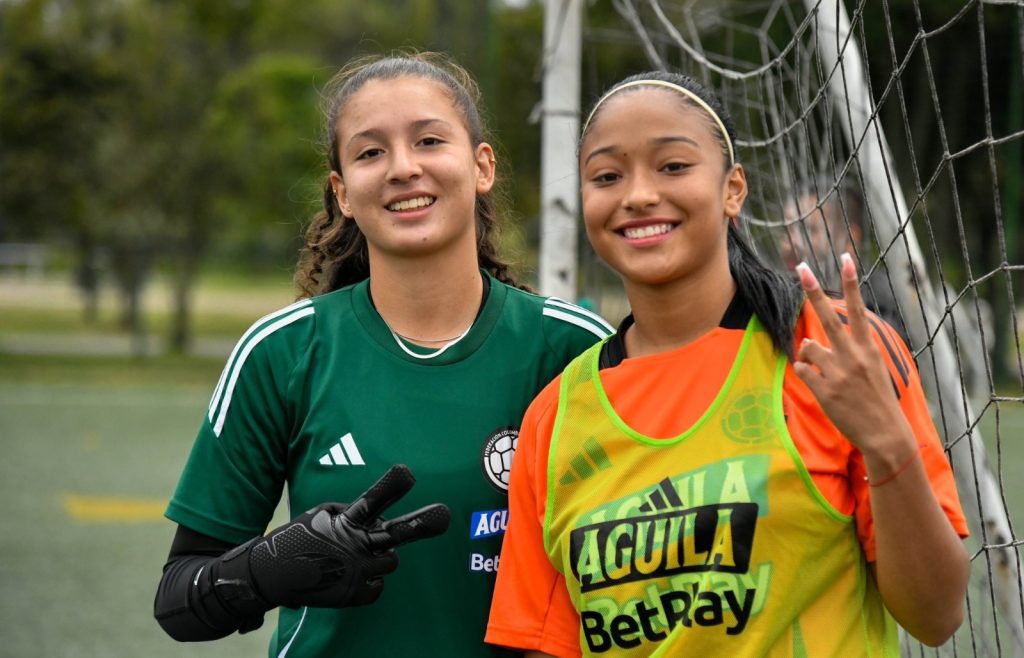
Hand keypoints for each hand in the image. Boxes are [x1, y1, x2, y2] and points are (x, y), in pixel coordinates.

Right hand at [213, 464, 450, 611]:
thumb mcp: (321, 515)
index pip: (371, 501)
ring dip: (381, 558)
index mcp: (344, 522)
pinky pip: (379, 586)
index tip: (408, 473)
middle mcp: (354, 546)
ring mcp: (356, 571)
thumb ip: (352, 514)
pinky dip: (370, 581)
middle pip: (396, 534)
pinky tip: (350, 575)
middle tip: (443, 515)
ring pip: (391, 561)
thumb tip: (381, 520)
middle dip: (421, 524)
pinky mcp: (354, 594)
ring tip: (356, 557)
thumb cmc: (300, 538)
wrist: (271, 575)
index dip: (391, 487)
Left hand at [792, 254, 912, 455]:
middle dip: (812, 290)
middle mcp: (852, 356)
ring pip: (807, 347)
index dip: (850, 283)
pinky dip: (805, 374)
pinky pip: (801, 370)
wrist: (885, 434)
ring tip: (823, 370)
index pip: (857, 309)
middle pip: (826, 317)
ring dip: (808, 355)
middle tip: (800, 267)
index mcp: (868, 348)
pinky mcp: (824, 389)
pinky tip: (820, 386)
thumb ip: (848, 351)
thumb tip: (810, 341)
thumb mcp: (874, 369)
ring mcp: (837, 372)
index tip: (845, 257)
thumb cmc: (877, 401)